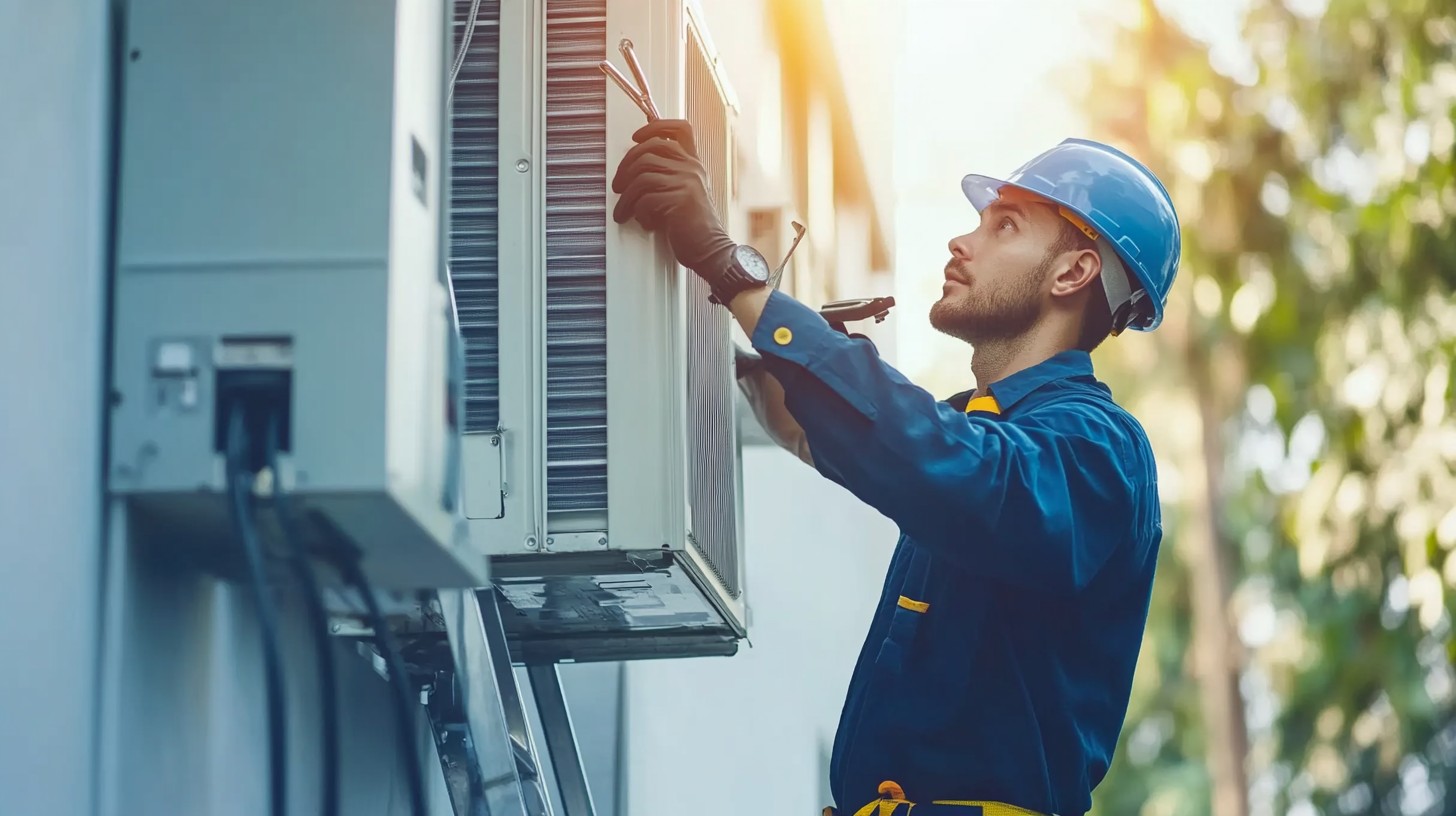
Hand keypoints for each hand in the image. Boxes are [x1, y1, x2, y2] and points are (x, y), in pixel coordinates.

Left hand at [611, 119, 735, 275]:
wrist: (711, 250)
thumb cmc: (693, 226)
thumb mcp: (684, 193)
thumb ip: (668, 176)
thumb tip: (635, 167)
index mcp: (693, 164)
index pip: (680, 128)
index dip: (655, 127)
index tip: (636, 137)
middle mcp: (691, 169)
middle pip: (650, 148)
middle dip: (626, 165)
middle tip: (617, 185)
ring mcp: (686, 183)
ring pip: (642, 176)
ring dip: (625, 197)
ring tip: (623, 211)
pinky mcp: (679, 201)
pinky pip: (645, 199)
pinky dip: (638, 213)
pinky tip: (646, 223)